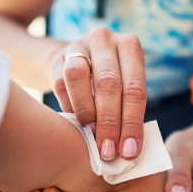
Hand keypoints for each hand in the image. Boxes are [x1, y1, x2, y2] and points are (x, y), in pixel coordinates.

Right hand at [50, 26, 146, 160]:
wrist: (76, 61)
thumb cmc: (108, 83)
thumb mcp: (124, 87)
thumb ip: (127, 111)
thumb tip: (128, 149)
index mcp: (130, 46)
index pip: (135, 88)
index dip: (132, 123)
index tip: (130, 151)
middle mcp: (104, 39)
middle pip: (109, 83)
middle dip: (110, 123)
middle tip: (108, 152)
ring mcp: (78, 45)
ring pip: (78, 76)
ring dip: (86, 111)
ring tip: (91, 135)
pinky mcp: (56, 56)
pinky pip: (60, 83)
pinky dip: (69, 106)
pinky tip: (75, 122)